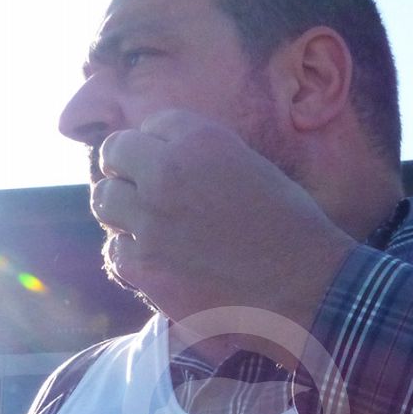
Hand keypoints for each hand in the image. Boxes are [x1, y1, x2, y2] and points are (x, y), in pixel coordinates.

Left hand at [91, 111, 356, 350]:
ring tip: (146, 224)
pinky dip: (131, 254)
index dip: (157, 145)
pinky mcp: (144, 266)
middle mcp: (167, 171)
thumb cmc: (291, 230)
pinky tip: (157, 261)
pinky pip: (115, 250)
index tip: (166, 162)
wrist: (308, 289)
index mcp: (199, 138)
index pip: (149, 124)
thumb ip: (202, 158)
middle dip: (127, 170)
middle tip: (143, 191)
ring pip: (105, 200)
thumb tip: (163, 160)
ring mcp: (150, 220)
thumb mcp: (250, 168)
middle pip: (115, 154)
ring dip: (121, 209)